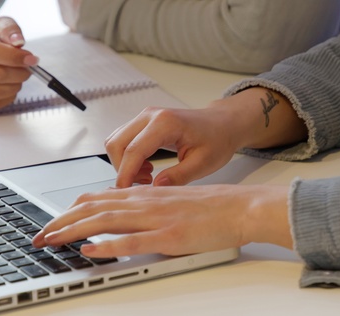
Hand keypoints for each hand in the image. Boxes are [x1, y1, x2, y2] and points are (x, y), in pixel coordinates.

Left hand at [31, 184, 292, 257]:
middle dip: (61, 222)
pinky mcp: (169, 237)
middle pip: (93, 208)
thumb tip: (124, 218)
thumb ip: (147, 208)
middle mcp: (145, 202)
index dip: (70, 210)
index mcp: (145, 194)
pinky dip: (106, 246)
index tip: (52, 222)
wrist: (240, 207)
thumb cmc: (211, 207)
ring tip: (51, 240)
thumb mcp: (172, 202)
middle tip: (40, 236)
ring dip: (73, 232)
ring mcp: (155, 219)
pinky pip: (132, 241)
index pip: (97, 198)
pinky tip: (89, 250)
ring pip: (105, 221)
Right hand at [105, 105, 241, 187]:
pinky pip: (124, 140)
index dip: (126, 174)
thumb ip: (178, 176)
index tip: (125, 193)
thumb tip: (154, 188)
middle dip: (122, 169)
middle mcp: (150, 115)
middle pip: (117, 144)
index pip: (134, 150)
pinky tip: (147, 167)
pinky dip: (128, 157)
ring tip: (148, 176)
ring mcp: (145, 116)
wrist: (222, 124)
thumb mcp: (203, 163)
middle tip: (143, 185)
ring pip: (116, 141)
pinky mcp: (143, 122)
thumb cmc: (217, 141)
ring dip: (124, 163)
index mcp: (165, 123)